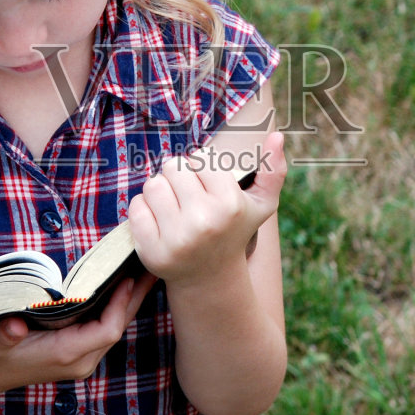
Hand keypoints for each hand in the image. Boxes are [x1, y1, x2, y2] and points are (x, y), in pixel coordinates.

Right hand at [0, 272, 157, 388]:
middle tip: (152, 269)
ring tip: (144, 274)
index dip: (119, 305)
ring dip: (128, 302)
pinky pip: (106, 328)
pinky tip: (123, 289)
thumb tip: (13, 327)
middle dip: (134, 299)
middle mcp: (81, 360)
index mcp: (66, 355)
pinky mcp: (80, 352)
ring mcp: (82, 358)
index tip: (126, 279)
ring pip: (114, 327)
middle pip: (118, 327)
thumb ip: (5, 334)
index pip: (107, 330)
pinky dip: (116, 308)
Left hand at [127, 131, 286, 286]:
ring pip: (152, 184)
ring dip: (159, 191)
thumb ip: (274, 170)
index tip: (206, 186)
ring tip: (173, 206)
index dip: (200, 169)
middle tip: (187, 196)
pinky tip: (159, 221)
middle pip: (172, 167)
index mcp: (230, 204)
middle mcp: (204, 221)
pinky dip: (143, 209)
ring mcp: (177, 238)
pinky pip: (135, 207)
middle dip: (178, 177)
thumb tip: (278, 136)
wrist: (212, 278)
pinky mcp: (153, 251)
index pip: (199, 158)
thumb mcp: (262, 205)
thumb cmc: (235, 231)